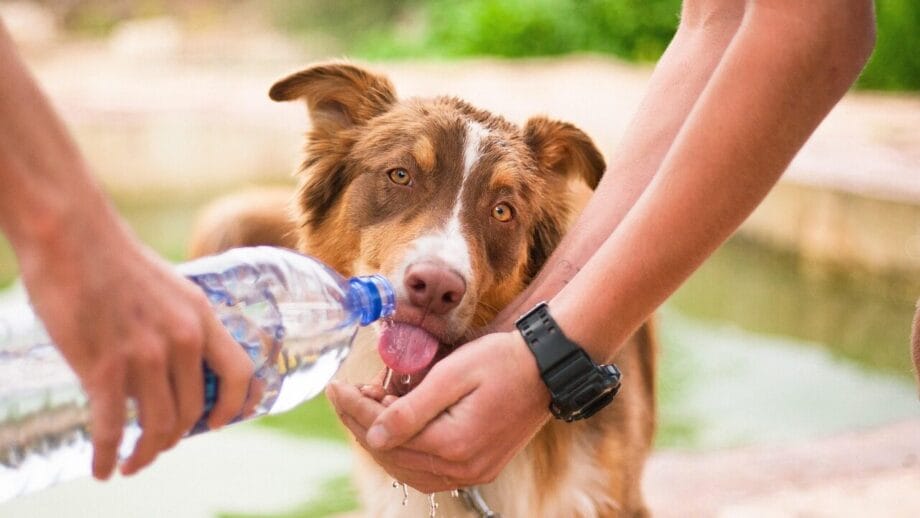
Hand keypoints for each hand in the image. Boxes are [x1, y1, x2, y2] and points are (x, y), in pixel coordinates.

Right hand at [17, 218, 253, 478]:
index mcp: (201, 316)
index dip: (236, 406)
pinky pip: (113, 428)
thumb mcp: (169, 288)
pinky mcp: (103, 366)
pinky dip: (108, 455)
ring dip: (147, 453)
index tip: (220, 423)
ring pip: (159, 425)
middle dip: (177, 437)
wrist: (72, 235)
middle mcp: (182, 338)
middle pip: (194, 410)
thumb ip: (179, 323)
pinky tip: (103, 468)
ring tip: (133, 462)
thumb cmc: (114, 259)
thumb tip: (176, 362)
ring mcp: (145, 354)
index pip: (239, 373)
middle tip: (159, 445)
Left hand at [327, 330, 550, 492]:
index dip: (355, 409)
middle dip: (362, 423)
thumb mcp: (453, 374)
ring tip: (368, 406)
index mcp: (454, 444)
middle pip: (393, 455)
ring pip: (407, 468)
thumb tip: (373, 435)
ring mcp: (472, 472)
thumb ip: (411, 409)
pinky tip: (394, 428)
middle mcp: (462, 468)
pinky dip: (405, 451)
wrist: (547, 368)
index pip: (386, 434)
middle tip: (346, 394)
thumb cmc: (502, 361)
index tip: (335, 387)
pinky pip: (428, 471)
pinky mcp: (479, 467)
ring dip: (381, 439)